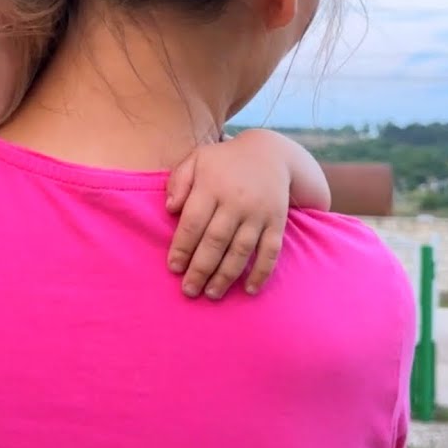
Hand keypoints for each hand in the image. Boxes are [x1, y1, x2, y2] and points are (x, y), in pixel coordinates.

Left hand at [164, 134, 289, 299]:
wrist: (271, 153)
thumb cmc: (225, 161)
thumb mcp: (198, 159)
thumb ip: (179, 181)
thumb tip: (170, 209)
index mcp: (212, 185)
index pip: (193, 222)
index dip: (182, 247)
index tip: (174, 268)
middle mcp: (235, 201)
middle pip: (215, 241)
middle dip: (200, 269)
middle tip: (189, 291)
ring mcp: (258, 213)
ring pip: (241, 250)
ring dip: (226, 275)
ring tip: (212, 294)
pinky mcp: (277, 222)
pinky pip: (270, 251)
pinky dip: (261, 272)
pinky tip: (250, 289)